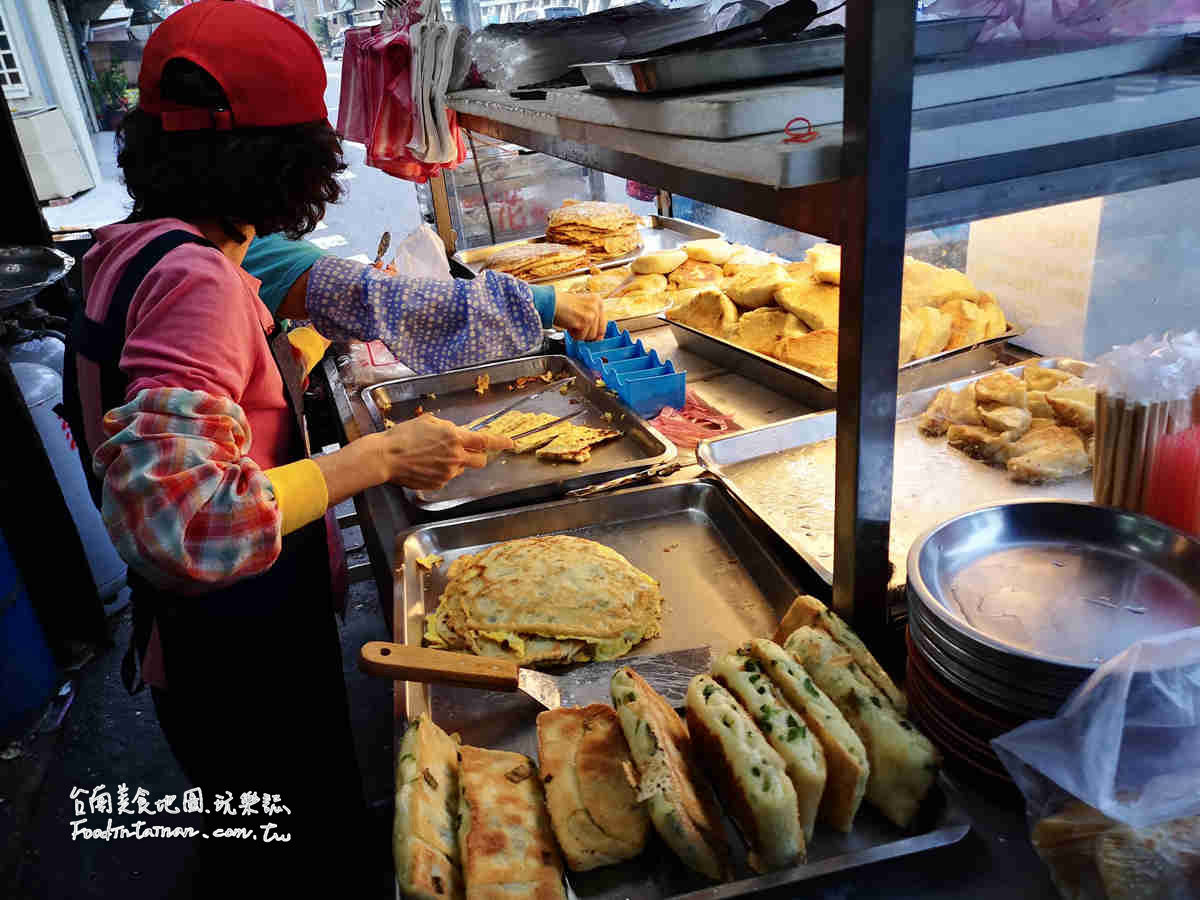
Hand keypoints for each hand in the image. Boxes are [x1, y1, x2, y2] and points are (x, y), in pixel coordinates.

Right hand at [372, 415, 512, 490]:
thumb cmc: (403, 435)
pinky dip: (441, 471)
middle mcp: (455, 456)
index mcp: (454, 437)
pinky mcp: (439, 484)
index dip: (500, 442)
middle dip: (477, 456)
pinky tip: (425, 466)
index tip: (510, 443)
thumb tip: (455, 432)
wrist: (385, 457)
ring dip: (455, 463)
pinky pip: (447, 477)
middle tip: (465, 451)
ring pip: (462, 469)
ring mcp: (448, 472)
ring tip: (432, 457)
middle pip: (480, 460)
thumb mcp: (427, 422)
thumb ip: (447, 427)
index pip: (485, 440)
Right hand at [553, 291, 606, 341]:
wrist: (550, 302)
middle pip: (599, 332)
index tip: (591, 336)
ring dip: (579, 334)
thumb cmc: (562, 306)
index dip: (596, 333)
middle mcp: (597, 305)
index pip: (603, 324)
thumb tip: (598, 337)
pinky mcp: (585, 320)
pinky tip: (569, 325)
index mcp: (597, 301)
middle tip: (577, 329)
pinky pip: (582, 337)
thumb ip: (592, 319)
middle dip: (587, 334)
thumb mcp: (582, 309)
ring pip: (590, 336)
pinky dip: (574, 335)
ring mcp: (592, 312)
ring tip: (571, 324)